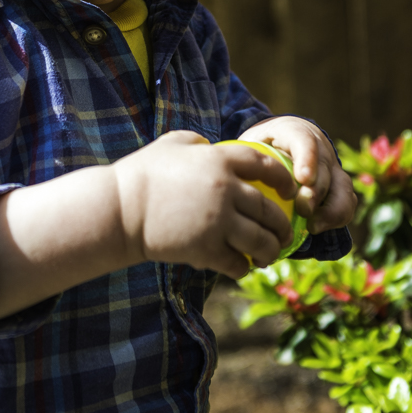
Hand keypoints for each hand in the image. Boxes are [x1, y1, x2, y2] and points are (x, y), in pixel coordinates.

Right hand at [112, 131, 295, 278]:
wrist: (120, 208)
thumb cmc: (142, 174)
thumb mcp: (171, 144)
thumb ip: (197, 144)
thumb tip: (209, 148)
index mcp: (219, 160)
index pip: (266, 166)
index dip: (284, 178)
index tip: (291, 190)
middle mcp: (225, 189)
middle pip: (270, 210)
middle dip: (283, 226)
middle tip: (284, 233)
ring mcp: (217, 221)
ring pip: (261, 240)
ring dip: (270, 250)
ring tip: (268, 255)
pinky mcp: (205, 248)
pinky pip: (236, 262)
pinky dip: (243, 268)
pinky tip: (241, 268)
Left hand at [237, 117, 356, 234]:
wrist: (275, 147)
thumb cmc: (257, 150)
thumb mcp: (248, 146)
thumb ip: (247, 159)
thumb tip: (233, 182)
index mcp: (293, 131)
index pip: (304, 139)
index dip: (308, 159)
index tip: (303, 179)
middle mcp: (318, 146)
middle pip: (324, 167)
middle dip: (316, 191)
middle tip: (304, 210)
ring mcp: (331, 166)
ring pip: (342, 185)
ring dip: (331, 208)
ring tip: (313, 226)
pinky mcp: (338, 185)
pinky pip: (347, 202)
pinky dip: (337, 217)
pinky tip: (318, 228)